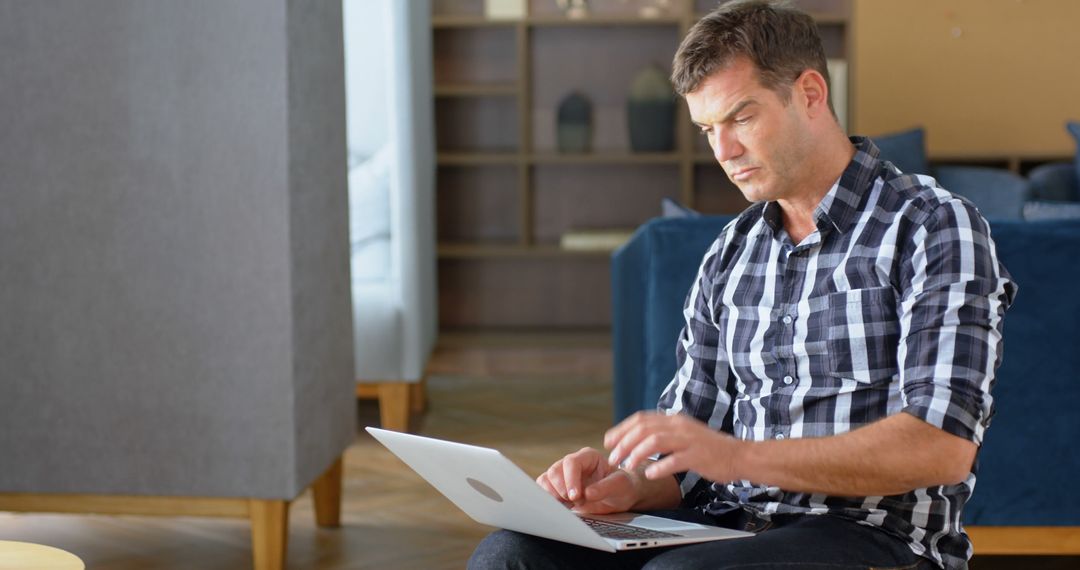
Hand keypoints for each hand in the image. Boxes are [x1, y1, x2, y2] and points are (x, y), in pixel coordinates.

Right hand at [536, 447, 638, 513]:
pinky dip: (548, 500)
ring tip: (568, 505)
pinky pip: (544, 491)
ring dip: (553, 495)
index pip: (571, 462)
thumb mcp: (621, 485)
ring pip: (545, 480)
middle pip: (554, 471)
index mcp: (588, 457)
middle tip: (573, 502)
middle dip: (561, 489)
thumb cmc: (622, 487)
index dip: (570, 479)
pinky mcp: (557, 488)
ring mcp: (563, 475)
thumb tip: (587, 493)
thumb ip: (606, 487)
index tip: (575, 496)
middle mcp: (573, 464)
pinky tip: (561, 507)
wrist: (621, 496)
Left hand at [604, 412, 742, 482]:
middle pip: (644, 429)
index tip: (609, 441)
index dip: (622, 429)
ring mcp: (689, 440)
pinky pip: (675, 460)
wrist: (738, 455)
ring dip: (637, 454)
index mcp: (674, 420)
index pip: (642, 419)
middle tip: (613, 458)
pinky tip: (650, 474)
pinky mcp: (698, 456)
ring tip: (627, 466)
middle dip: (624, 443)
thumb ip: (663, 434)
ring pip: (656, 441)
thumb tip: (637, 438)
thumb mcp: (683, 435)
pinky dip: (660, 467)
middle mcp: (680, 426)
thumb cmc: (708, 449)